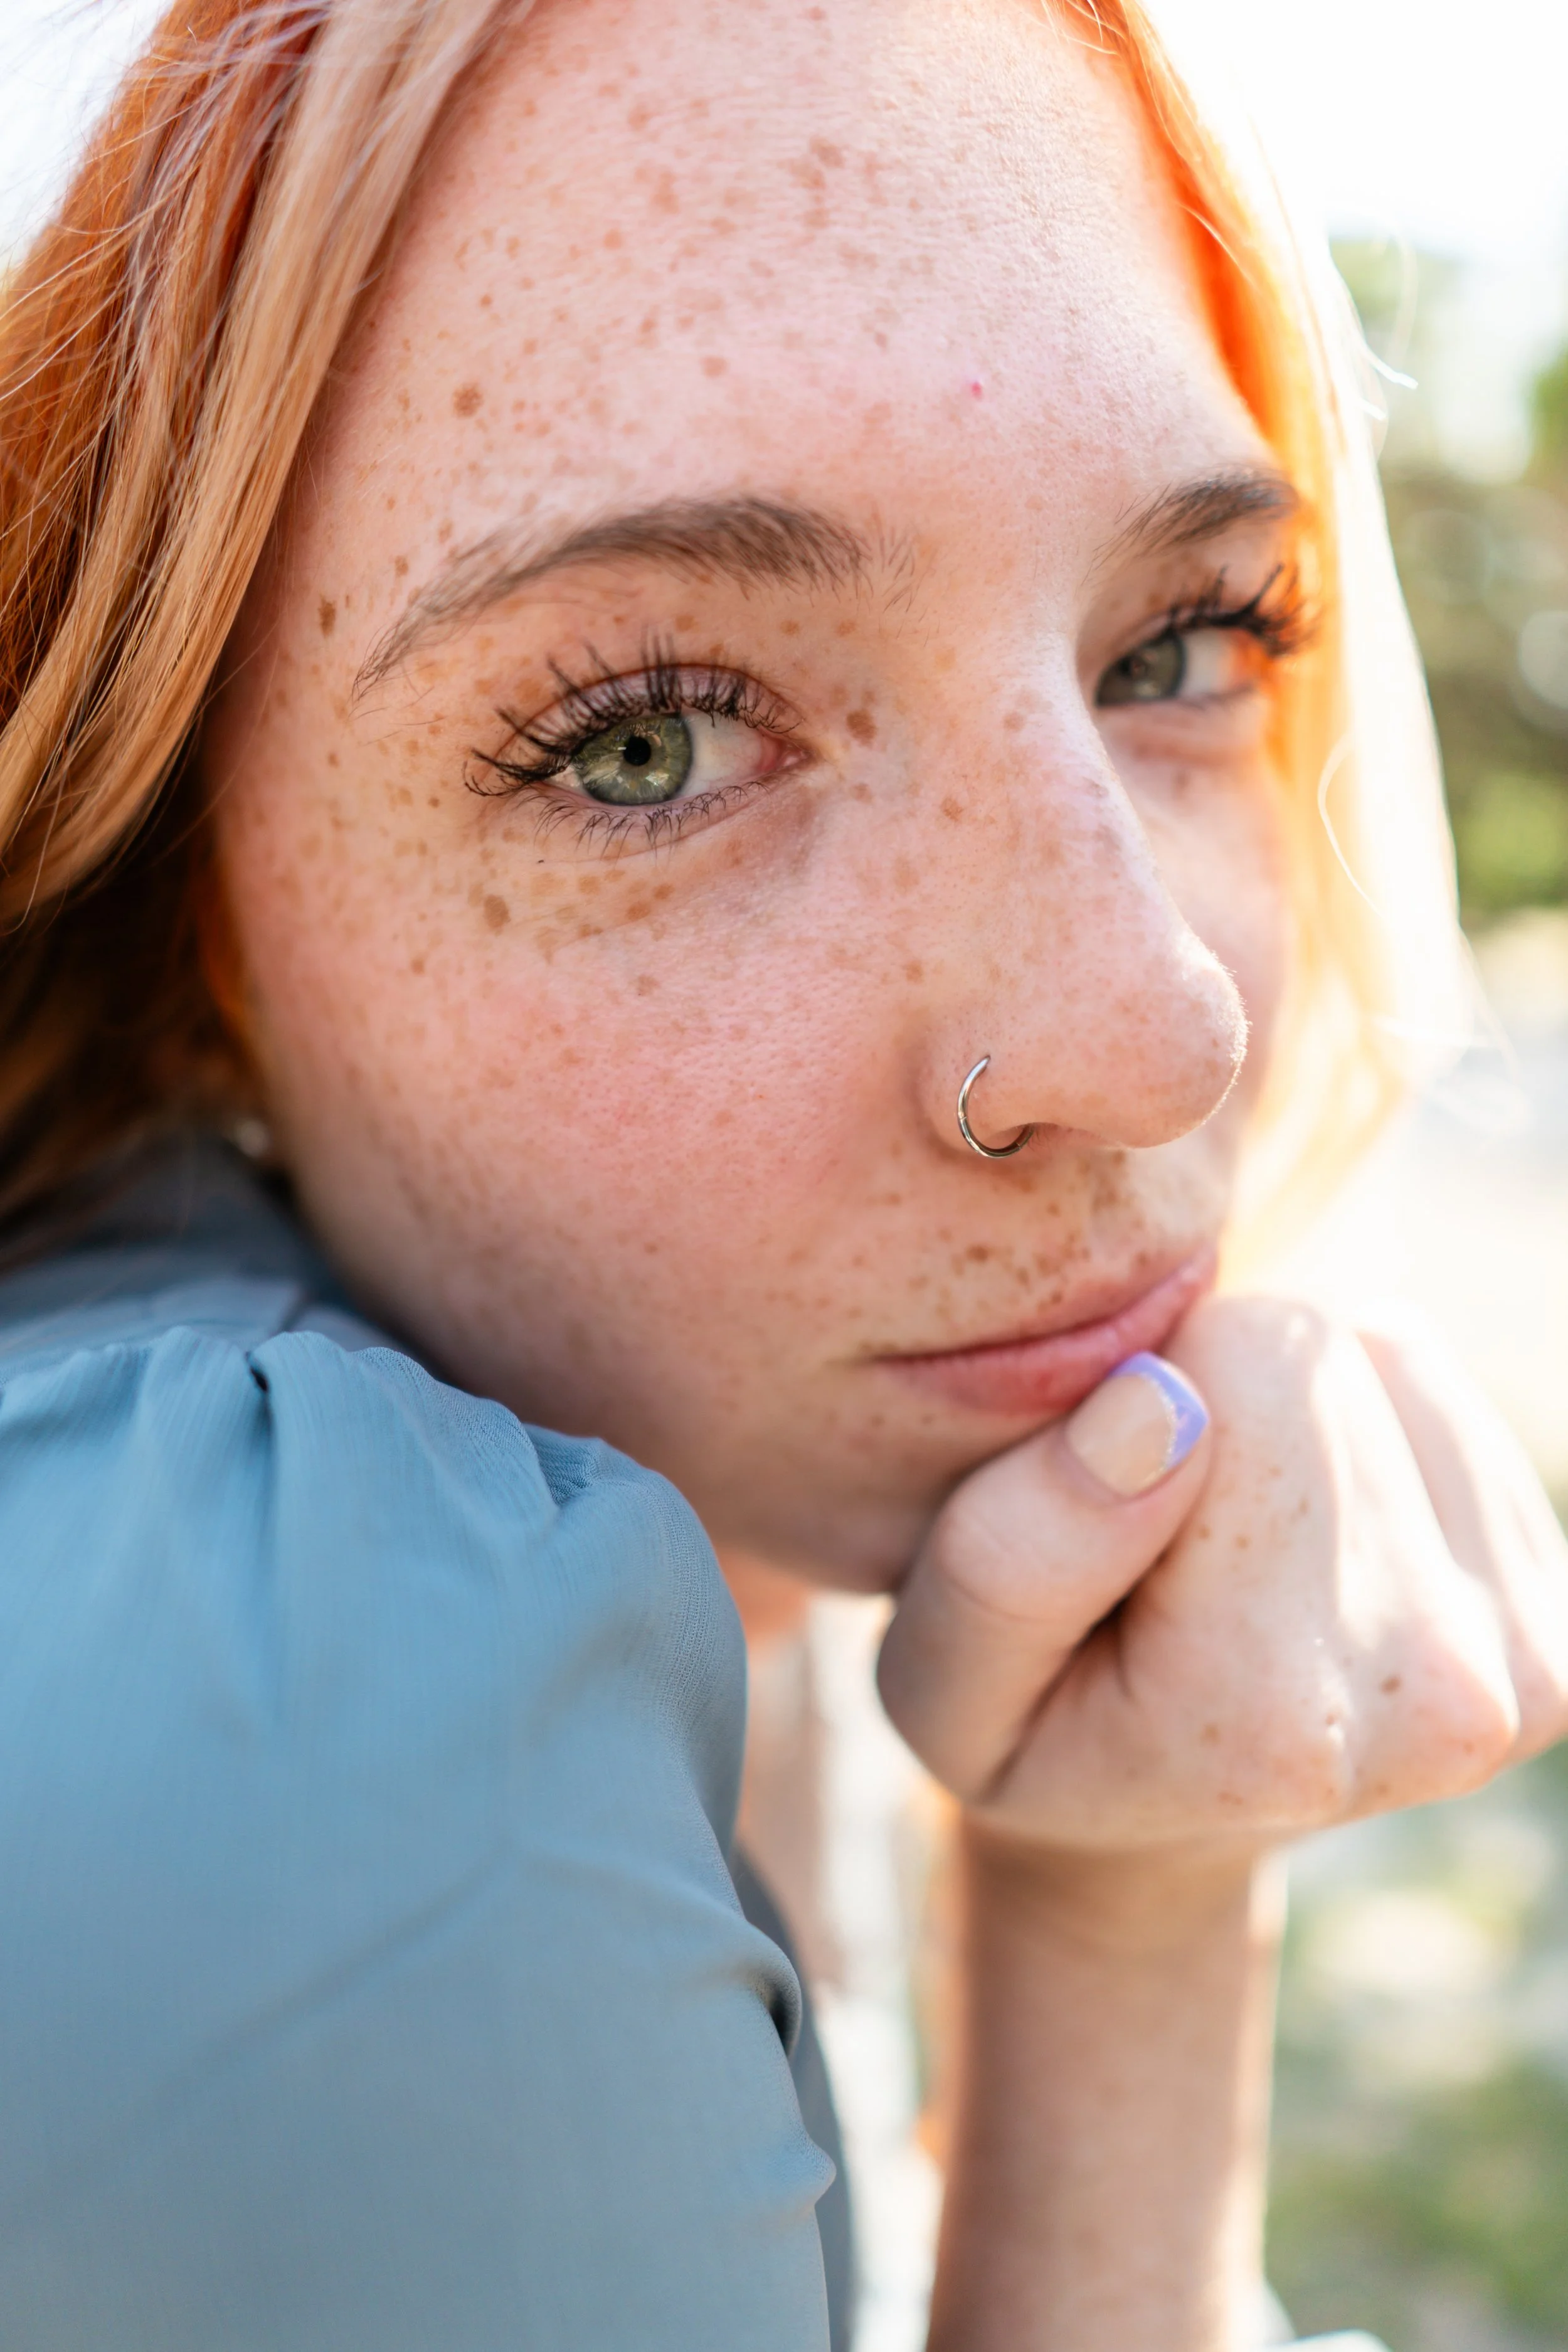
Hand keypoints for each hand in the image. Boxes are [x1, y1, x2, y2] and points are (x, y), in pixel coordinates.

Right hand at [877, 1296, 1567, 1859]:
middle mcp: (1442, 1697)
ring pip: (1383, 1353)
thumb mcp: (944, 1675)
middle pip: (1319, 1358)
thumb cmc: (1029, 1731)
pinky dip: (1358, 1422)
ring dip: (1289, 1409)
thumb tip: (1156, 1400)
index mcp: (1281, 1718)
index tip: (1100, 1526)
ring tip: (1226, 1537)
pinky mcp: (1557, 1618)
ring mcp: (1523, 1662)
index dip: (1135, 1402)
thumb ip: (1017, 1553)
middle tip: (1162, 1537)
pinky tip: (1301, 1532)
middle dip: (1219, 1402)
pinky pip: (1433, 1386)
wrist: (1151, 1827)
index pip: (1238, 1371)